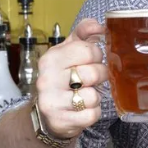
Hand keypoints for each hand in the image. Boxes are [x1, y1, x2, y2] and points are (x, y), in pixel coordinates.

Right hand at [35, 18, 107, 139]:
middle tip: (93, 79)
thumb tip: (100, 25)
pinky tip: (83, 109)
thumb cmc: (63, 77)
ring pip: (93, 96)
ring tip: (86, 94)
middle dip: (100, 76)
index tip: (93, 60)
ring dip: (96, 96)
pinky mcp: (60, 121)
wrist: (46, 113)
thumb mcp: (68, 50)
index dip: (97, 56)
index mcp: (51, 58)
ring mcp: (52, 101)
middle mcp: (47, 79)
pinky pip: (92, 115)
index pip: (89, 50)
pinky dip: (93, 112)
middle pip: (94, 73)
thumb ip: (83, 32)